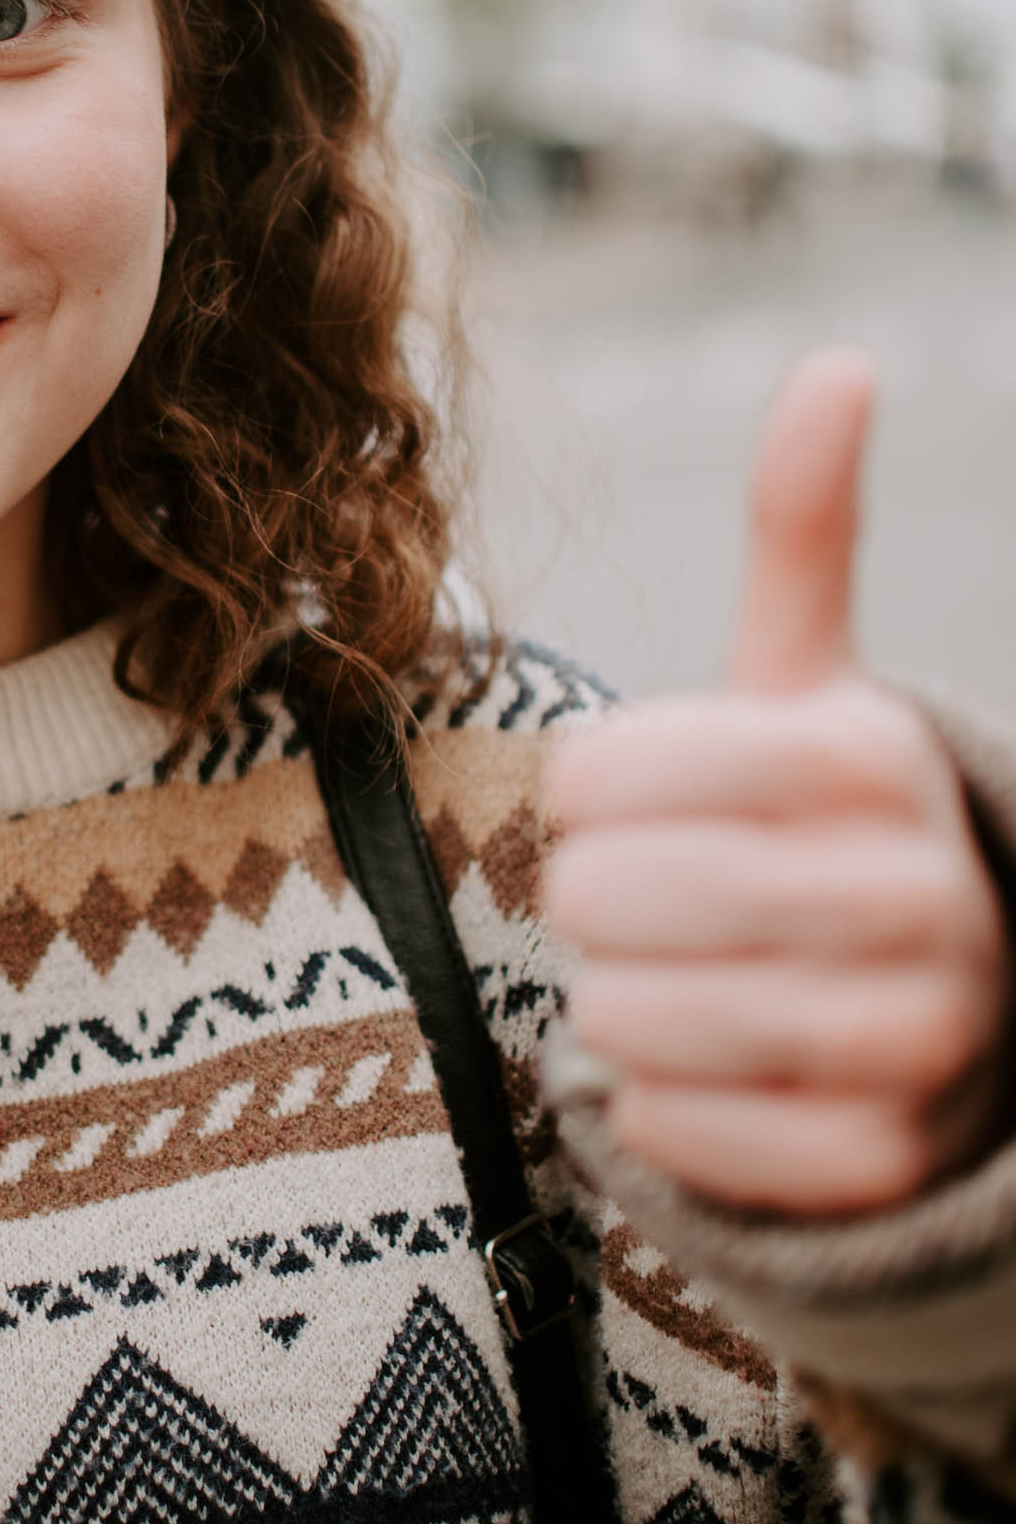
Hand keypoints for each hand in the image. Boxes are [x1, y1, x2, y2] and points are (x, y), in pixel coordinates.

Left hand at [544, 350, 1011, 1214]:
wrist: (943, 1015)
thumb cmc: (822, 826)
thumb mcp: (812, 684)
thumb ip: (805, 534)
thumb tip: (840, 363)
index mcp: (876, 756)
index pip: (603, 776)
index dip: (580, 796)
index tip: (620, 805)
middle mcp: (924, 895)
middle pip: (613, 897)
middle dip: (593, 899)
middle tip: (640, 900)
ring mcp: (916, 1038)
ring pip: (638, 1014)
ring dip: (615, 997)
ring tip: (668, 975)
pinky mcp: (876, 1160)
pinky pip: (678, 1126)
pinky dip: (651, 1099)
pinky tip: (698, 1064)